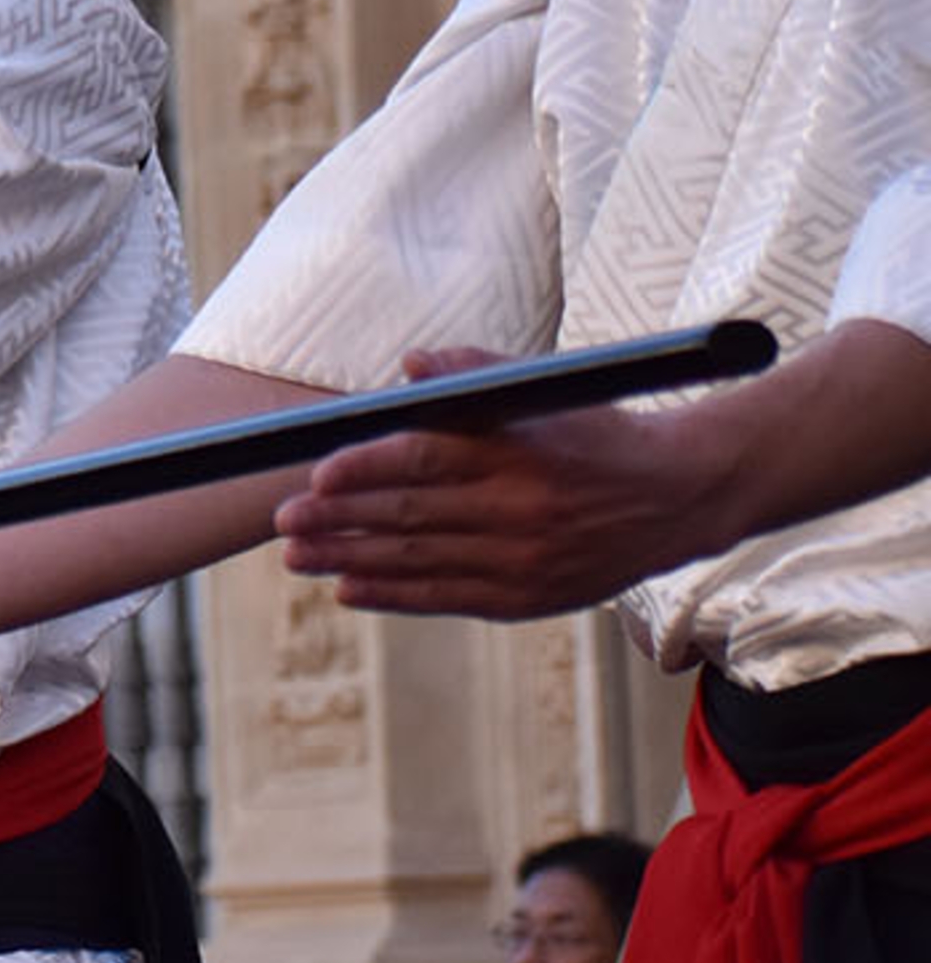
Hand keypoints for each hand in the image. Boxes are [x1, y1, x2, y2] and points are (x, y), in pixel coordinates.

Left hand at [275, 346, 723, 615]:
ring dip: (352, 561)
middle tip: (284, 522)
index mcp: (520, 452)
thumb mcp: (543, 388)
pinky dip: (394, 594)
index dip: (367, 470)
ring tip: (298, 557)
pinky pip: (449, 597)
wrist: (677, 496)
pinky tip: (349, 588)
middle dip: (340, 520)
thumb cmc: (590, 431)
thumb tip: (410, 365)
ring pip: (422, 561)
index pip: (428, 460)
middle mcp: (522, 510)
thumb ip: (473, 373)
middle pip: (413, 515)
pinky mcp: (532, 597)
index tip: (316, 476)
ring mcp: (527, 559)